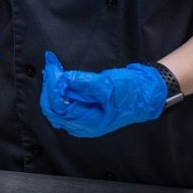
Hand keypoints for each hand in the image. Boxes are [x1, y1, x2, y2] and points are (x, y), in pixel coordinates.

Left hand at [39, 51, 165, 137]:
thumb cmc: (130, 92)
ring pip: (56, 108)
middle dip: (49, 86)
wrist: (143, 95)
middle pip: (54, 109)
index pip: (61, 106)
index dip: (53, 86)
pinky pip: (63, 106)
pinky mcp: (83, 114)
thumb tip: (63, 80)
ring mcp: (82, 121)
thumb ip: (85, 84)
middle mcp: (83, 126)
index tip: (52, 66)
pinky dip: (58, 92)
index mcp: (90, 122)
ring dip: (51, 89)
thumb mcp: (108, 85)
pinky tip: (59, 79)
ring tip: (52, 69)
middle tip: (50, 66)